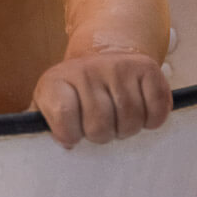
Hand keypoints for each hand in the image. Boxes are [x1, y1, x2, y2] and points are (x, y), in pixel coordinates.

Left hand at [31, 52, 171, 147]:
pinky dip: (152, 120)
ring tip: (117, 119)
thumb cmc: (75, 91)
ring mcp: (118, 66)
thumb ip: (41, 124)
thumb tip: (40, 145)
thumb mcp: (48, 102)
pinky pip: (156, 111)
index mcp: (56, 80)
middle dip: (101, 135)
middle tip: (99, 126)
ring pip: (130, 122)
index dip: (69, 134)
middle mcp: (86, 69)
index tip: (72, 133)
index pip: (63, 117)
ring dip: (126, 129)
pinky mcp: (147, 68)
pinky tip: (140, 112)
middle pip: (100, 126)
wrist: (104, 51)